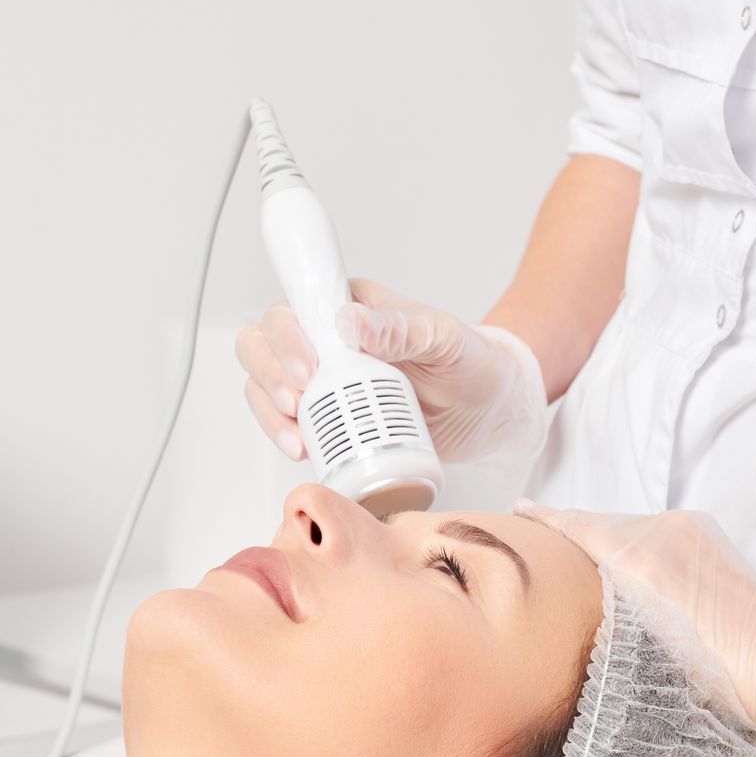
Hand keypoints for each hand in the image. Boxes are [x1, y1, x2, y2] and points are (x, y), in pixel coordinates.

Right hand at [235, 279, 547, 467]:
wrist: (492, 408)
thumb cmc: (470, 361)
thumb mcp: (443, 337)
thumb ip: (399, 328)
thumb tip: (348, 321)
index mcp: (349, 307)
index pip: (293, 306)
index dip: (285, 335)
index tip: (308, 367)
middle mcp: (326, 342)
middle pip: (262, 345)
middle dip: (270, 375)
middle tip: (297, 403)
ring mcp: (324, 382)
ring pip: (265, 386)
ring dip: (270, 412)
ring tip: (299, 438)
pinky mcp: (331, 420)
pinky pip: (288, 424)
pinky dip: (284, 436)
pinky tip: (303, 449)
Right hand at [516, 502, 755, 754]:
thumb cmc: (723, 672)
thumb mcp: (648, 648)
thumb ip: (611, 612)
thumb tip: (590, 595)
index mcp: (643, 554)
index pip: (579, 525)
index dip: (542, 519)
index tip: (513, 510)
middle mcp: (664, 531)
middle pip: (602, 525)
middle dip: (568, 533)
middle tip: (534, 542)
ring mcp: (691, 534)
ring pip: (629, 531)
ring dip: (603, 544)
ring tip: (572, 562)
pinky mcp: (710, 542)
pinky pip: (655, 538)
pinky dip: (632, 549)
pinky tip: (623, 572)